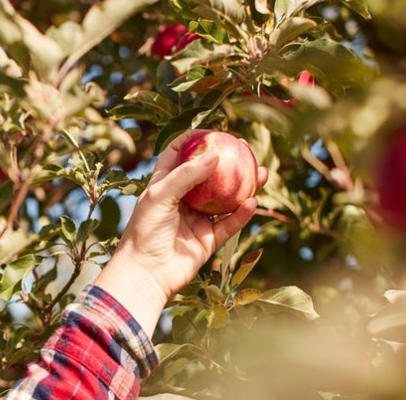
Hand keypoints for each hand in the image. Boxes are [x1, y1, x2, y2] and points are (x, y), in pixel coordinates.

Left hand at [94, 130, 267, 335]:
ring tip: (261, 173)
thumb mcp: (160, 196)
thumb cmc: (145, 231)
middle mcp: (182, 200)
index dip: (195, 140)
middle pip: (210, 175)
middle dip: (229, 161)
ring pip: (226, 199)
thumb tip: (215, 154)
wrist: (146, 274)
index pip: (179, 155)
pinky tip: (253, 202)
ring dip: (244, 186)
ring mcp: (197, 220)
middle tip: (247, 149)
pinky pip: (230, 224)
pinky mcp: (208, 241)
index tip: (215, 130)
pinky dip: (243, 214)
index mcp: (164, 185)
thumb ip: (187, 174)